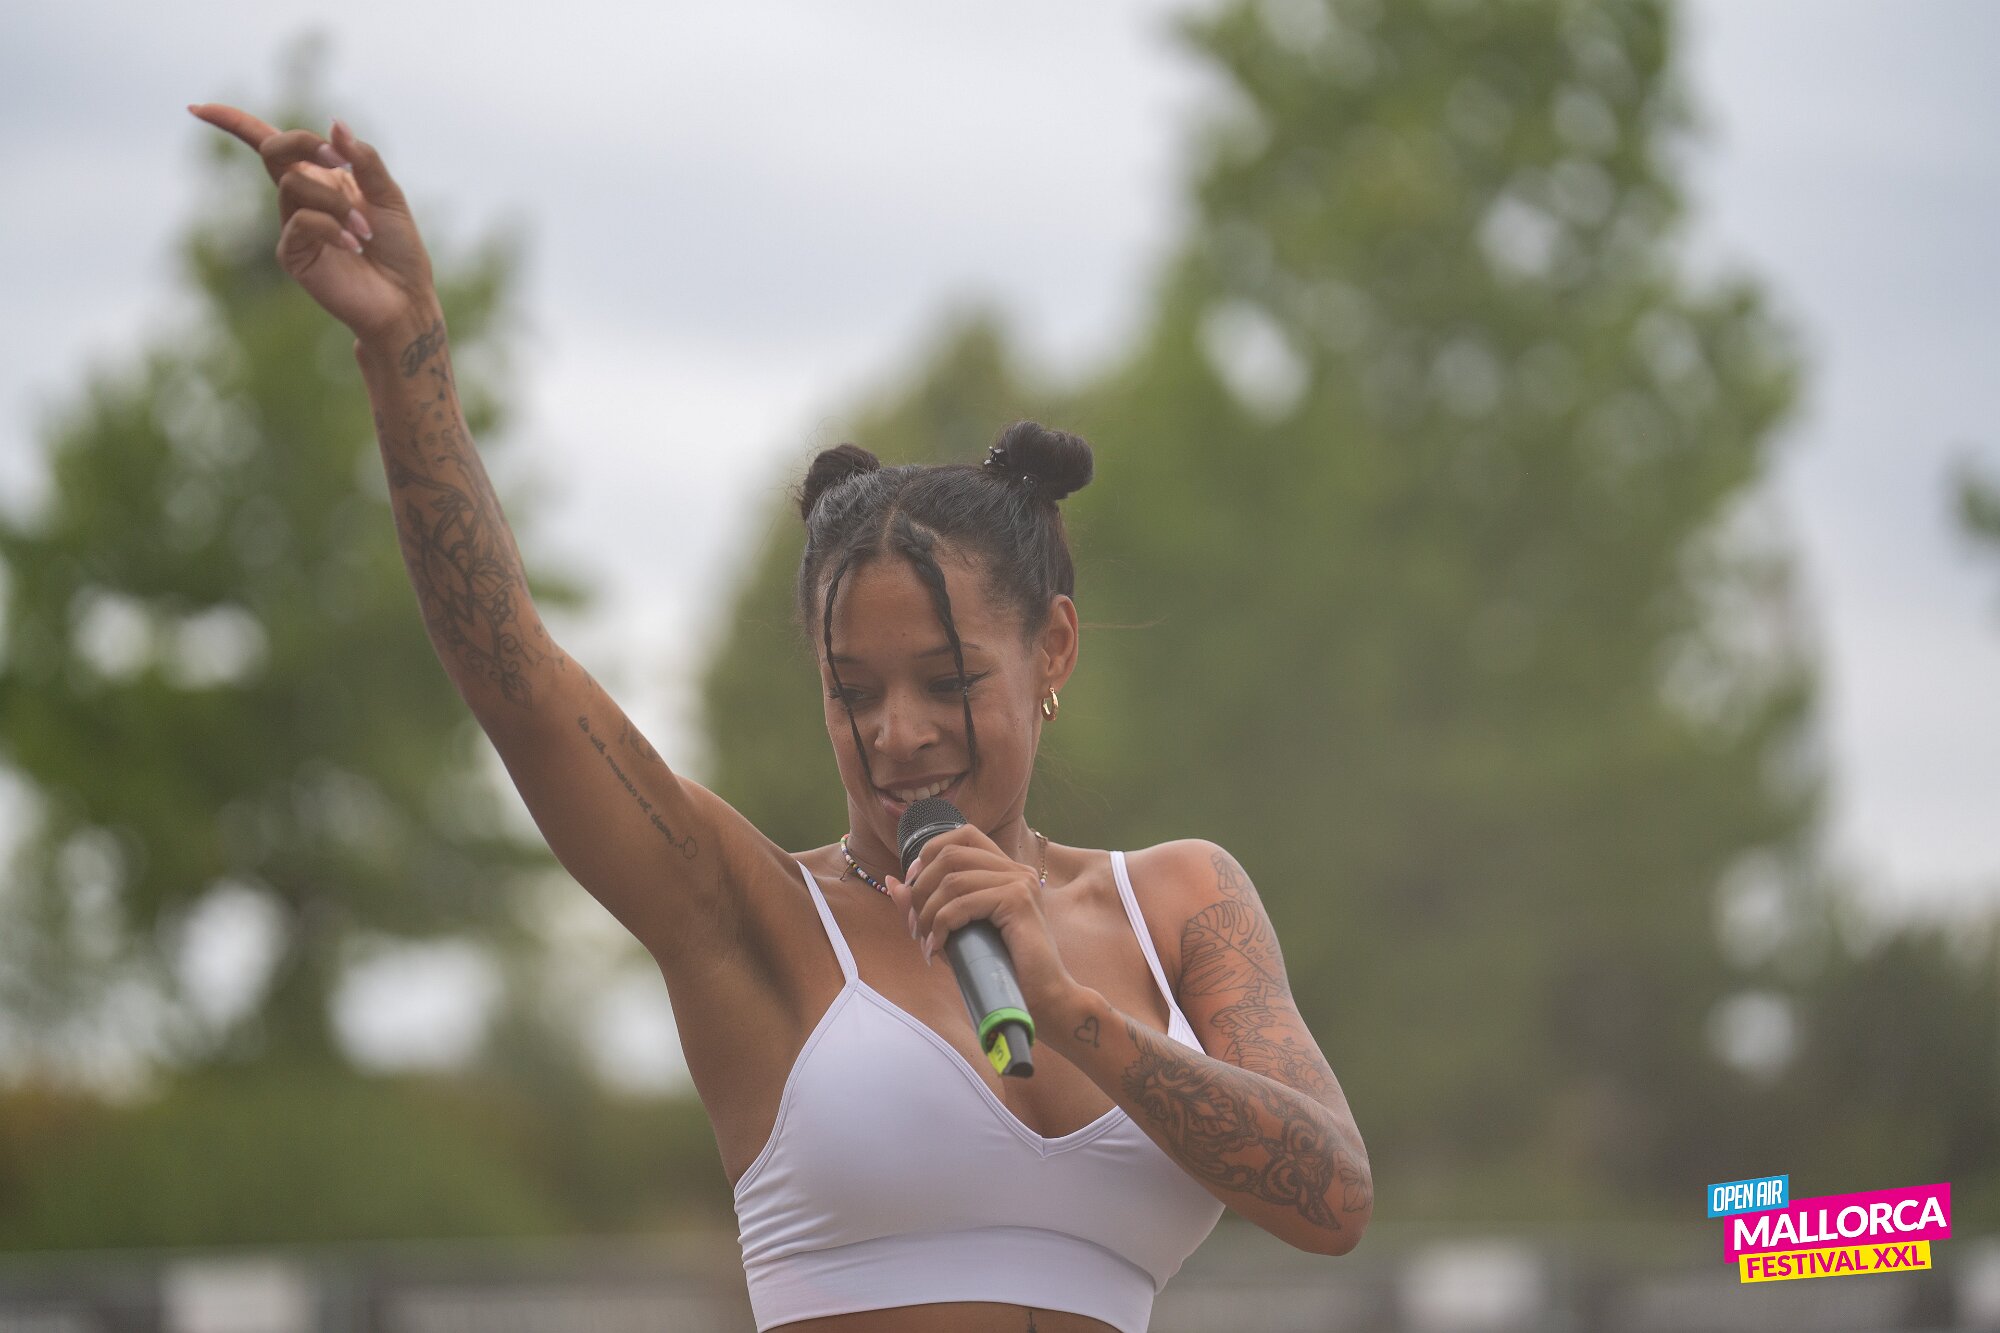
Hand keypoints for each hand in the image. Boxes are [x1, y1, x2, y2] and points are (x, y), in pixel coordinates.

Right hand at [187, 105, 436, 341]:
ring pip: (294, 185)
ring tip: (363, 232)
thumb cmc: (399, 248)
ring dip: (336, 202)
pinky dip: (331, 227)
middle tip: (342, 164)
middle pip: (273, 150)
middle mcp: (300, 199)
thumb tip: (335, 124)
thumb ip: (364, 160)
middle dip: (304, 144)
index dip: (232, 123)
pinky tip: (354, 245)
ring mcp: (292, 227)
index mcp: (320, 178)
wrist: (404, 298)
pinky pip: (300, 221)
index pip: (269, 144)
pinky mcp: (292, 255)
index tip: (196, 108)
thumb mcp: (388, 195)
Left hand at [886, 825, 1084, 1028]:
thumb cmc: (1001, 969)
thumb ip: (927, 905)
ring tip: (927, 941)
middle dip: (921, 888)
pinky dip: (941, 926)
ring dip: (928, 912)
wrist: (1044, 999)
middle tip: (914, 926)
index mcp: (1007, 870)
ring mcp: (1020, 882)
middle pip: (951, 853)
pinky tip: (938, 948)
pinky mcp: (1018, 901)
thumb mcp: (956, 932)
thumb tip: (892, 882)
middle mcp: (1016, 870)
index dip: (930, 852)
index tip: (914, 886)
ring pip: (953, 880)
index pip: (964, 835)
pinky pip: (963, 903)